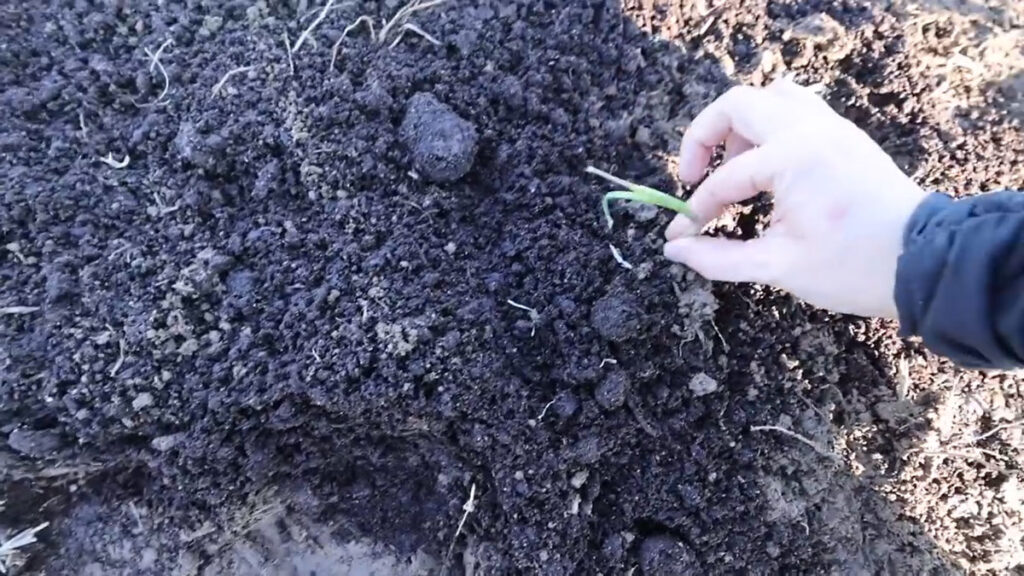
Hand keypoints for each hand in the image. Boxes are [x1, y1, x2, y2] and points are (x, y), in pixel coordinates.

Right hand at [663, 79, 927, 317]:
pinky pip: (797, 110)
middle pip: (737, 105)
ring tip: (733, 168)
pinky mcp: (844, 137)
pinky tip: (766, 170)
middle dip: (705, 139)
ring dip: (741, 126)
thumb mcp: (778, 267)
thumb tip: (675, 249)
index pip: (726, 178)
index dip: (698, 209)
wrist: (925, 263)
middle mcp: (810, 130)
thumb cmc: (855, 267)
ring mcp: (831, 127)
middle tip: (695, 177)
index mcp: (792, 159)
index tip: (682, 236)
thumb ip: (718, 257)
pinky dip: (770, 128)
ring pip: (771, 97)